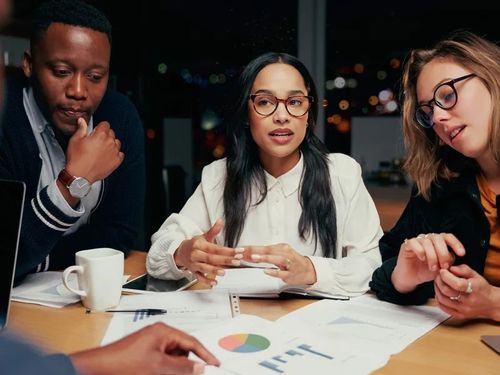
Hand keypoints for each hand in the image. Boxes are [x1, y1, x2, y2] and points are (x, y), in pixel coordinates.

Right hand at [66, 117, 123, 182]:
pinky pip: (120, 154)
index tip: (95, 132)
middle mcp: (110, 142)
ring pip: (116, 143)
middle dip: (104, 135)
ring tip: (101, 150)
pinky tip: (107, 156)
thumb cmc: (77, 159)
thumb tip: (82, 121)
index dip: (99, 127)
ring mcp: (115, 152)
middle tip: (96, 142)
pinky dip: (115, 154)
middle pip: (111, 133)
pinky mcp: (117, 161)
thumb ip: (81, 128)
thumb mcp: (75, 140)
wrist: (80, 176)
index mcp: (100, 135)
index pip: (105, 124)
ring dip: (111, 144)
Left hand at [70, 322, 219, 374]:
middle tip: (197, 373)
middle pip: (183, 350)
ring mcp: (150, 346)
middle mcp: (157, 336)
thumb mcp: (158, 367)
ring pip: (173, 358)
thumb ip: (182, 367)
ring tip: (175, 374)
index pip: (191, 341)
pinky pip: (163, 362)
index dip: (205, 354)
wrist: (98, 369)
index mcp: (163, 331)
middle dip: (189, 364)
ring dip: (177, 368)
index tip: (215, 364)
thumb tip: (199, 367)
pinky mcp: (144, 356)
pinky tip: (165, 374)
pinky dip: (167, 370)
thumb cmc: (122, 362)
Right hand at [174, 219, 243, 284]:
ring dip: (214, 271)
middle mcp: (196, 255)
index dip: (228, 250)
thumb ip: (213, 230)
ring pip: (204, 268)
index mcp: (200, 245)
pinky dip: (206, 281)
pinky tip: (214, 283)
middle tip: (236, 261)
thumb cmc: (194, 244)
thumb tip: (221, 221)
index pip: (216, 248)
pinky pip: (199, 277)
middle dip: (225, 260)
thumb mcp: (203, 236)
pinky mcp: (193, 272)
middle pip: (211, 258)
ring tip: (224, 272)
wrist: (180, 252)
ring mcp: (194, 264)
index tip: (238, 252)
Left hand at [245, 243, 316, 284]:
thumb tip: (250, 255)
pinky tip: (266, 271)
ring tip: (254, 258)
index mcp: (282, 248)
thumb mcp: (280, 253)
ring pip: (276, 259)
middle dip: (255, 251)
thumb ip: (266, 254)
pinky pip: (282, 273)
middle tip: (243, 252)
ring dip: (264, 258)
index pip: (264, 247)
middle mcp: (285, 254)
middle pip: (268, 251)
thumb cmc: (292, 261)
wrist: (307, 270)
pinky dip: (274, 272)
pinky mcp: (290, 274)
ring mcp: (289, 264)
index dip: (251, 248)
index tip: (241, 249)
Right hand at [391, 233, 464, 292]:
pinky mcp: (406, 245)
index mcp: (438, 242)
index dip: (456, 243)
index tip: (462, 254)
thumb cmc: (427, 271)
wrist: (411, 278)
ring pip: (427, 242)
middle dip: (443, 253)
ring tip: (433, 268)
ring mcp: (417, 240)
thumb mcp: (441, 268)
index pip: (448, 237)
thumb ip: (448, 261)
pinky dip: (420, 251)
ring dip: (432, 256)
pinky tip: (422, 259)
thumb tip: (453, 255)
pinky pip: (414, 243)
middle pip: (438, 238)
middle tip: (444, 266)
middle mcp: (427, 238)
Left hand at [434, 264, 499, 320]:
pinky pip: (443, 307)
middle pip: (446, 291)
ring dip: (436, 289)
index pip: (457, 284)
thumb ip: (463, 269)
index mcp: (474, 289)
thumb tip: (450, 269)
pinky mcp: (459, 315)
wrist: (491, 304)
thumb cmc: (481, 288)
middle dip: (439, 281)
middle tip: (438, 276)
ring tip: (438, 283)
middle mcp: (469, 301)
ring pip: (442, 299)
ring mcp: (463, 310)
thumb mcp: (475, 275)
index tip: (442, 271)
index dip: (446, 276)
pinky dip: (438, 298)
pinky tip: (440, 292)